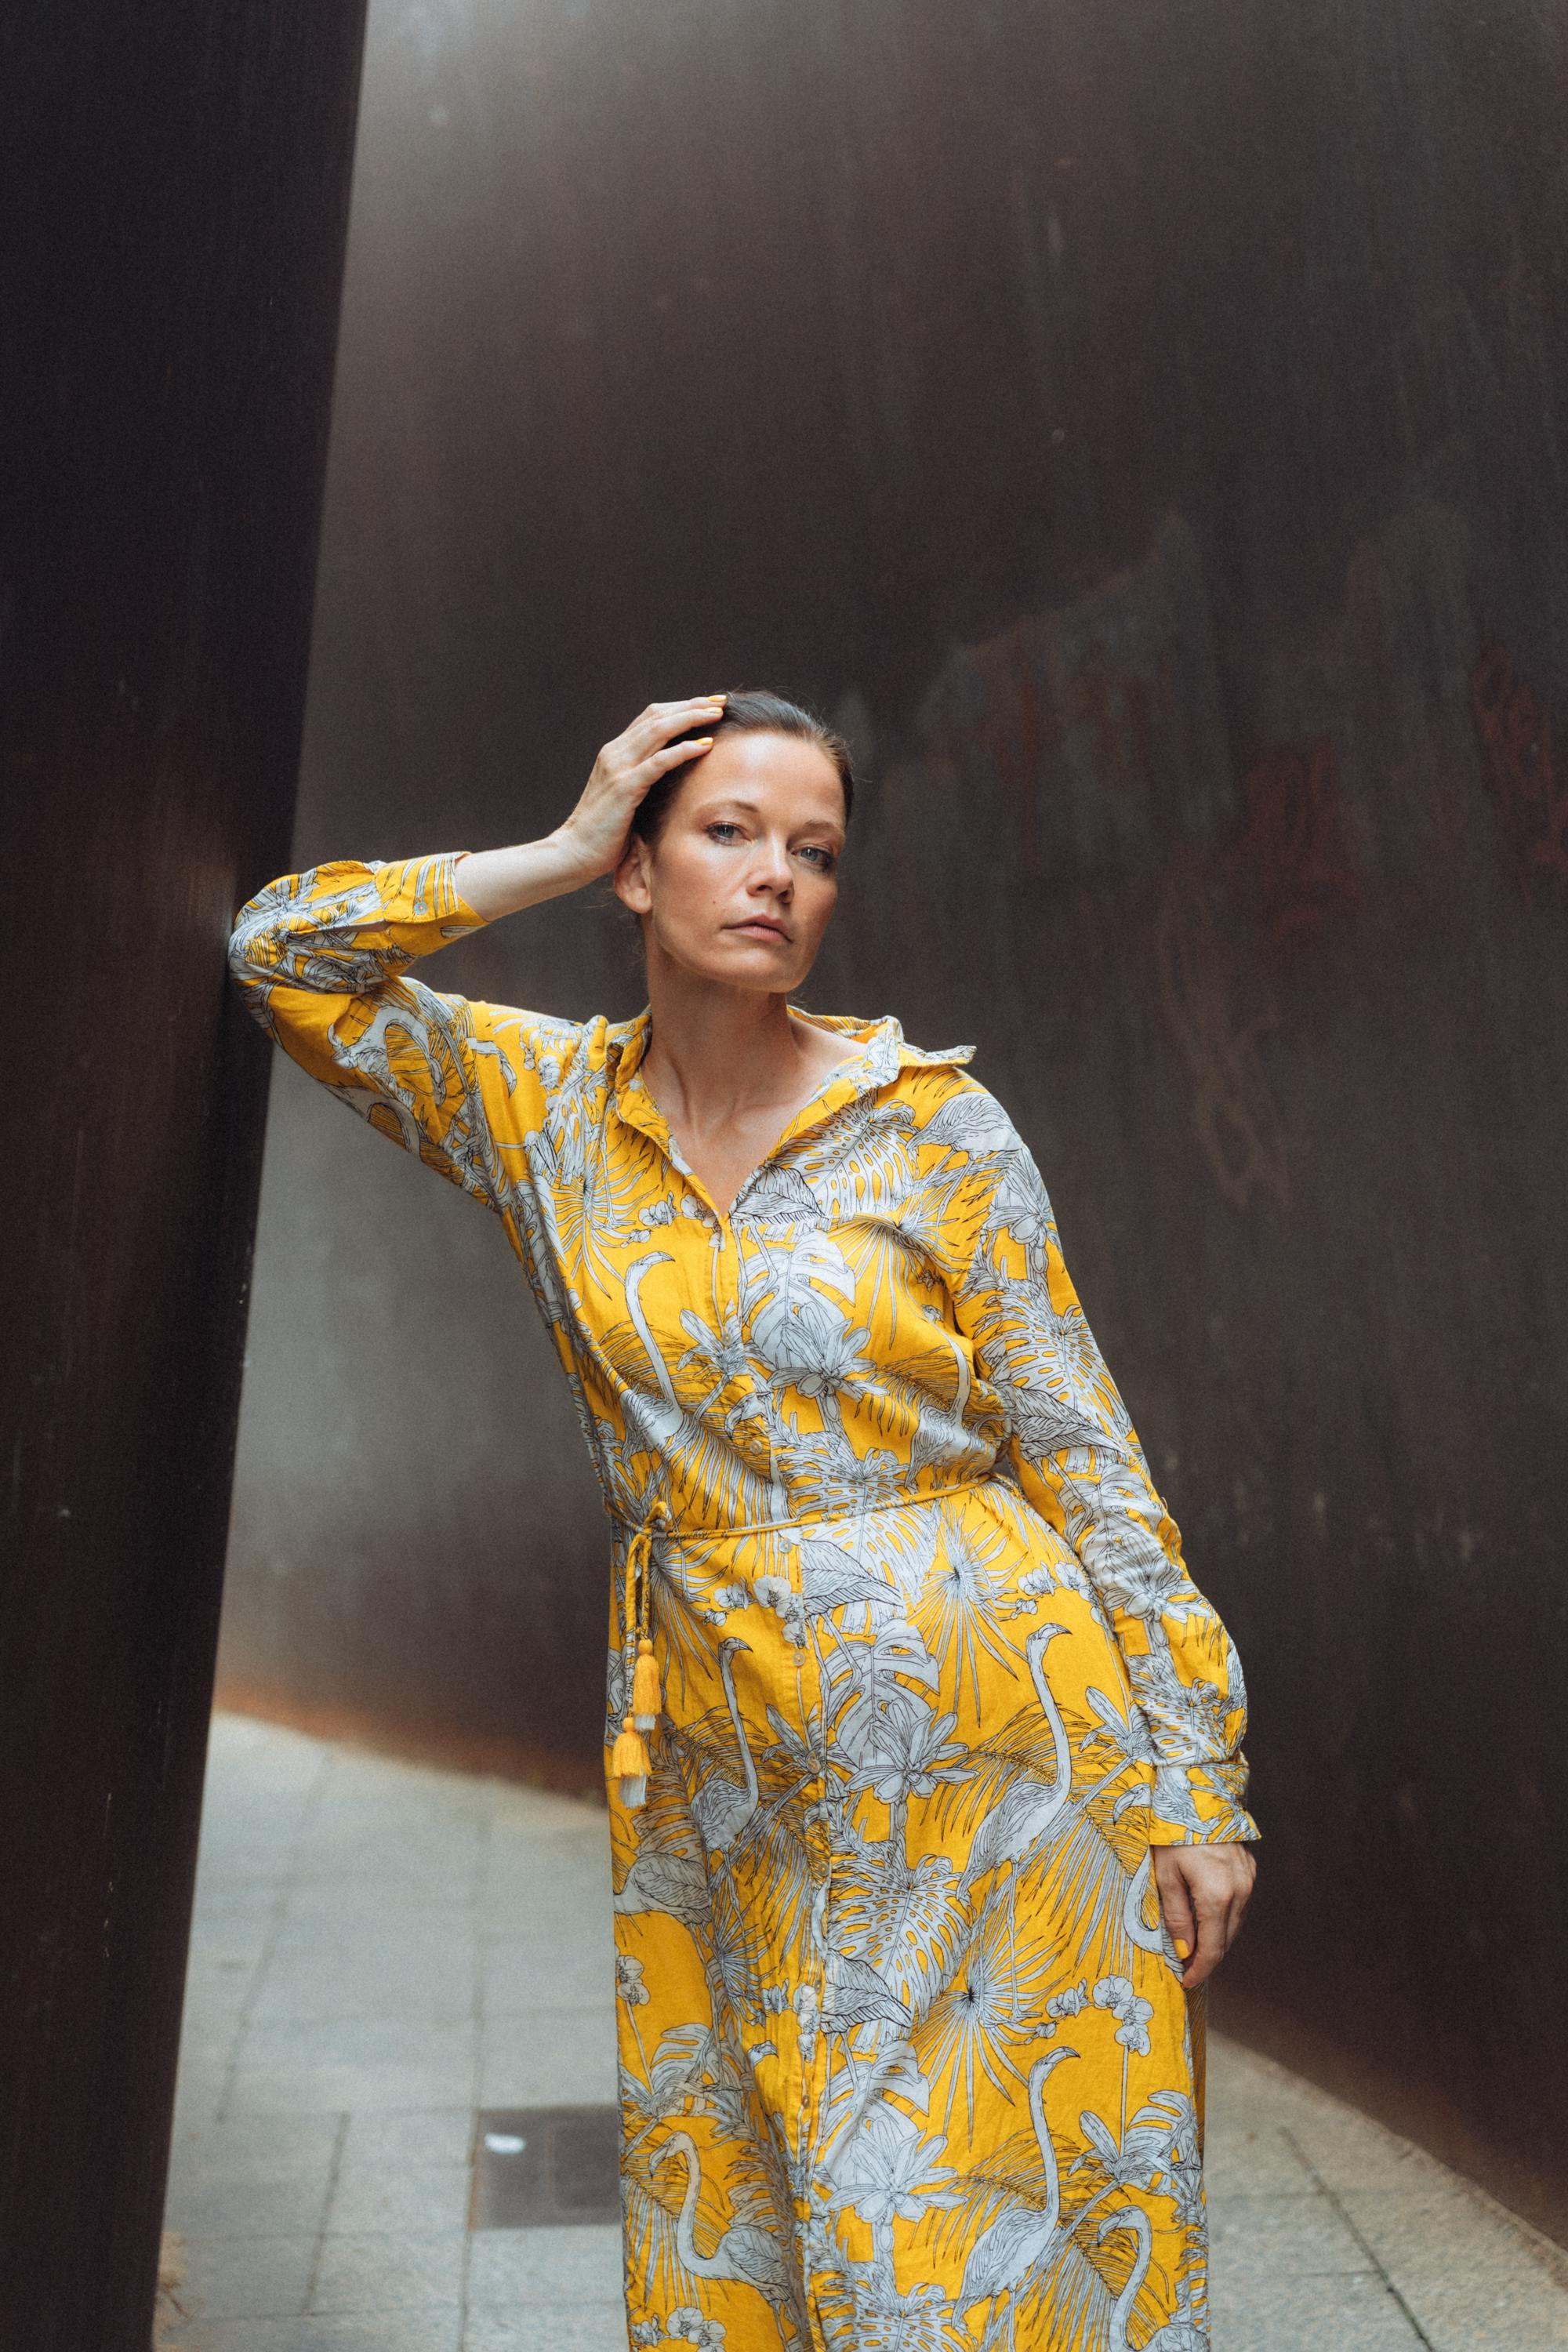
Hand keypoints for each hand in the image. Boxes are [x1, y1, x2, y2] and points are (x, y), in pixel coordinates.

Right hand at [556, 696, 727, 881]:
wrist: (574, 852)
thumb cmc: (603, 833)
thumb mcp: (625, 798)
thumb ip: (642, 782)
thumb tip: (672, 780)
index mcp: (615, 753)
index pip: (651, 717)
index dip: (681, 707)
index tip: (709, 704)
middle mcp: (615, 753)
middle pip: (657, 716)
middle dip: (691, 706)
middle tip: (720, 701)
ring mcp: (618, 768)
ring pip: (659, 730)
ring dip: (691, 719)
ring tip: (717, 715)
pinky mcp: (625, 788)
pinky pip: (659, 762)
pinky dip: (683, 750)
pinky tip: (705, 745)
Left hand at [1151, 1840, 1254, 1989]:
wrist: (1196, 1793)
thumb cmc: (1172, 1833)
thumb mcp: (1165, 1876)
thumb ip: (1177, 1917)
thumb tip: (1184, 1951)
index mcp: (1217, 1896)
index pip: (1212, 1948)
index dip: (1200, 1969)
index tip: (1186, 1981)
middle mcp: (1240, 1891)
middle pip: (1226, 1939)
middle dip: (1207, 1957)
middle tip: (1186, 1965)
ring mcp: (1249, 1879)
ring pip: (1235, 1923)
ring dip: (1217, 1937)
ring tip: (1194, 1944)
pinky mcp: (1249, 1869)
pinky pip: (1239, 1904)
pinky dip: (1225, 1917)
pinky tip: (1208, 1917)